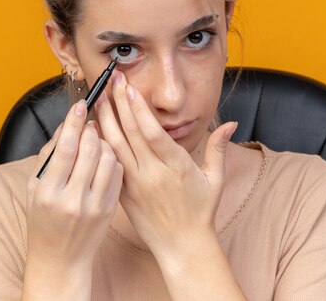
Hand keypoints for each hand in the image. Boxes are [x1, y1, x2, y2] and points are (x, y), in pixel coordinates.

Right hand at [24, 100, 122, 270]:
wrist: (60, 258)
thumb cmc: (43, 220)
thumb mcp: (35, 187)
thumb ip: (49, 155)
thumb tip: (67, 125)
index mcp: (48, 192)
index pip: (65, 149)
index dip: (74, 123)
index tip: (80, 106)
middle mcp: (72, 200)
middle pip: (90, 150)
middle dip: (91, 130)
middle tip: (89, 124)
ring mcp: (94, 206)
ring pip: (108, 159)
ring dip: (103, 143)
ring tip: (95, 142)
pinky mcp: (110, 209)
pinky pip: (117, 173)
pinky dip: (112, 159)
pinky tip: (104, 160)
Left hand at [95, 71, 236, 257]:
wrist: (181, 246)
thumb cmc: (201, 212)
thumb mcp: (216, 180)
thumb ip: (219, 148)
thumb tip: (231, 122)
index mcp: (177, 168)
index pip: (153, 133)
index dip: (139, 109)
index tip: (130, 88)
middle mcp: (153, 174)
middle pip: (131, 133)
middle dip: (120, 103)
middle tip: (112, 80)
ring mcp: (135, 184)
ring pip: (116, 146)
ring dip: (106, 119)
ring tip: (99, 97)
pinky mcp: (123, 192)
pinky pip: (110, 164)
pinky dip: (101, 144)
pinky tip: (94, 127)